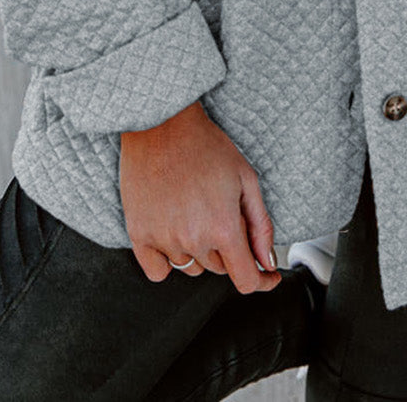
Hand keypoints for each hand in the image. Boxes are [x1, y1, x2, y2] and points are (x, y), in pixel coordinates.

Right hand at [119, 101, 281, 294]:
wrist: (162, 124)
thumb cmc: (204, 145)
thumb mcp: (246, 178)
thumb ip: (260, 225)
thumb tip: (267, 260)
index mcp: (223, 226)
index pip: (246, 279)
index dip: (261, 281)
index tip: (266, 276)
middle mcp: (192, 239)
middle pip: (218, 269)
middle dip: (227, 248)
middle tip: (221, 212)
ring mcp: (163, 239)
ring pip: (191, 268)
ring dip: (198, 250)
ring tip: (194, 212)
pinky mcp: (139, 234)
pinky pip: (158, 271)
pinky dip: (168, 260)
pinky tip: (172, 233)